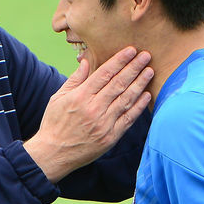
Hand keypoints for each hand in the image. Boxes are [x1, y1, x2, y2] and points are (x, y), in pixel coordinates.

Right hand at [24, 47, 152, 181]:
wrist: (54, 153)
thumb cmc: (54, 123)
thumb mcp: (58, 98)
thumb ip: (75, 79)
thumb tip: (86, 61)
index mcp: (80, 97)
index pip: (104, 74)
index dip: (119, 61)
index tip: (131, 50)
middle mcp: (94, 109)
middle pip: (118, 84)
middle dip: (134, 68)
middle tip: (146, 55)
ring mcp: (104, 124)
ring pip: (126, 99)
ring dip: (140, 84)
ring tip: (149, 71)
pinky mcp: (111, 137)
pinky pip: (128, 119)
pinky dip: (139, 106)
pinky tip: (147, 95)